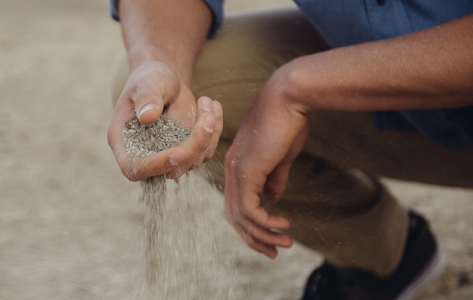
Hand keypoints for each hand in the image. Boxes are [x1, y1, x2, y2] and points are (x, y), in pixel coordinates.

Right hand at [108, 61, 222, 180]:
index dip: (155, 165)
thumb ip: (146, 97)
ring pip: (193, 161)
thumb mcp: (146, 82)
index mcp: (123, 141)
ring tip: (207, 101)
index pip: (134, 167)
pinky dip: (214, 131)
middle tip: (207, 116)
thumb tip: (148, 116)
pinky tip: (213, 106)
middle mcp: (144, 154)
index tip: (179, 152)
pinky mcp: (187, 152)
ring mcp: (167, 155)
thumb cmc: (149, 78)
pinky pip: (206, 151)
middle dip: (194, 146)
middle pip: (170, 168)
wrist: (164, 79)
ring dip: (208, 134)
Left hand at [223, 69, 309, 257]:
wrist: (289, 97)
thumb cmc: (288, 121)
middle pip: (234, 215)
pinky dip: (265, 222)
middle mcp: (231, 169)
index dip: (251, 224)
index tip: (270, 238)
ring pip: (241, 216)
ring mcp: (237, 170)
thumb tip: (273, 199)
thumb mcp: (281, 155)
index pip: (236, 203)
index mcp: (237, 165)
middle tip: (273, 252)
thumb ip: (274, 178)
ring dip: (263, 234)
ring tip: (285, 243)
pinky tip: (283, 225)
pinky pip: (250, 209)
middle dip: (253, 237)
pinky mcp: (248, 171)